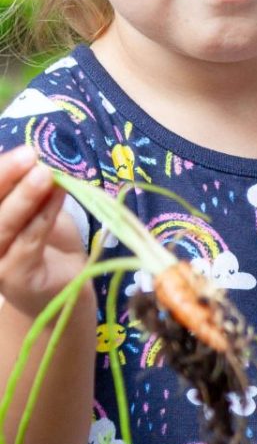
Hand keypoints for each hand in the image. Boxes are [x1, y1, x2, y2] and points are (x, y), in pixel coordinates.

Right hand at [0, 148, 85, 318]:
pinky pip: (27, 243)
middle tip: (28, 154)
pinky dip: (42, 217)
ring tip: (44, 174)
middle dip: (5, 177)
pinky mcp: (13, 278)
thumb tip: (38, 163)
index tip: (20, 151)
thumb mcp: (39, 212)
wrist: (65, 292)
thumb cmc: (48, 247)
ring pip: (2, 225)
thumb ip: (34, 193)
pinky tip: (57, 196)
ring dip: (24, 197)